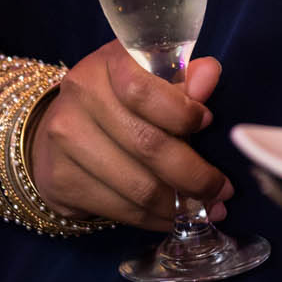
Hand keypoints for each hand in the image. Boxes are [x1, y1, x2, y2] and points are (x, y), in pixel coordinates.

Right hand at [29, 40, 231, 229]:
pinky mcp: (61, 180)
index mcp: (107, 63)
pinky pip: (120, 209)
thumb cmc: (119, 99)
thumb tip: (210, 75)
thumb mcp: (150, 77)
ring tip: (205, 208)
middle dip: (193, 175)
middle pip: (146, 145)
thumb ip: (183, 78)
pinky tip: (173, 217)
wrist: (61, 127)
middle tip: (221, 189)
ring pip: (137, 186)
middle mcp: (81, 95)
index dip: (182, 112)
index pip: (143, 90)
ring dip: (178, 205)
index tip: (208, 123)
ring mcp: (65, 139)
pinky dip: (154, 219)